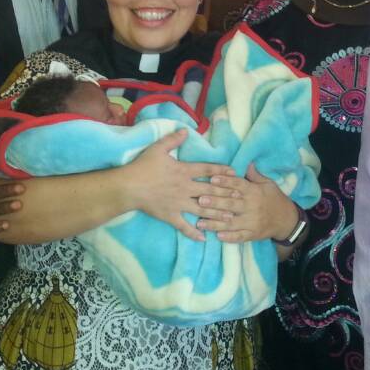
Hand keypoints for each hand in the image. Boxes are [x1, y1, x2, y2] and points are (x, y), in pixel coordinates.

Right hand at [122, 128, 236, 241]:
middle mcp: (186, 188)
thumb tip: (186, 130)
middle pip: (211, 191)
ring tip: (231, 217)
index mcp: (184, 171)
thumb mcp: (158, 149)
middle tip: (240, 197)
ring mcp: (179, 203)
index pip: (207, 170)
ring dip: (218, 213)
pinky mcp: (171, 216)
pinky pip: (184, 226)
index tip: (235, 173)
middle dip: (226, 194)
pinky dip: (194, 233)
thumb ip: (173, 140)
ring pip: (203, 210)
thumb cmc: (143, 167)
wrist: (128, 187)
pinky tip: (204, 238)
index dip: (222, 171)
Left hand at [195, 164, 297, 242]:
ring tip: (200, 223)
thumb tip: (247, 162)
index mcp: (254, 192)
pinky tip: (217, 236)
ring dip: (215, 223)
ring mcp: (252, 222)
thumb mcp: (268, 184)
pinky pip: (240, 237)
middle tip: (200, 200)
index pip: (238, 185)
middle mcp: (252, 207)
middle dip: (215, 202)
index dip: (225, 182)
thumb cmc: (274, 198)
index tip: (212, 178)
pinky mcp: (253, 234)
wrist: (287, 220)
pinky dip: (229, 237)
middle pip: (231, 204)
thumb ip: (255, 175)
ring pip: (231, 223)